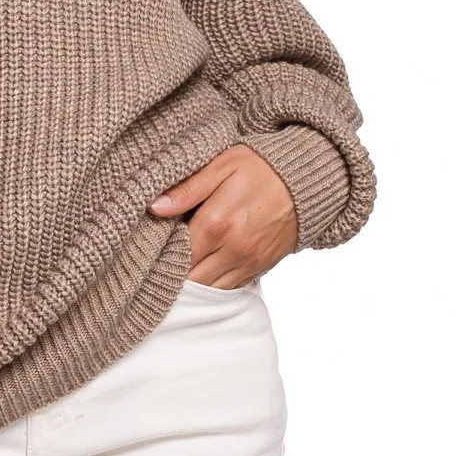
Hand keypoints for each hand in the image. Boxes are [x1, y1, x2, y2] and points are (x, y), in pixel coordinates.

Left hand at [149, 143, 298, 287]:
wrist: (306, 179)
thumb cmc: (259, 166)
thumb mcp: (220, 166)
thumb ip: (186, 189)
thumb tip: (154, 207)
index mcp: (217, 223)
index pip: (176, 255)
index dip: (159, 253)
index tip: (150, 246)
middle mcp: (233, 249)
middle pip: (190, 278)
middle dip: (173, 270)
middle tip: (160, 257)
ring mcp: (249, 262)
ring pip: (209, 289)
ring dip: (193, 280)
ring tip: (180, 263)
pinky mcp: (261, 268)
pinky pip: (230, 288)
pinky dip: (214, 283)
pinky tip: (204, 266)